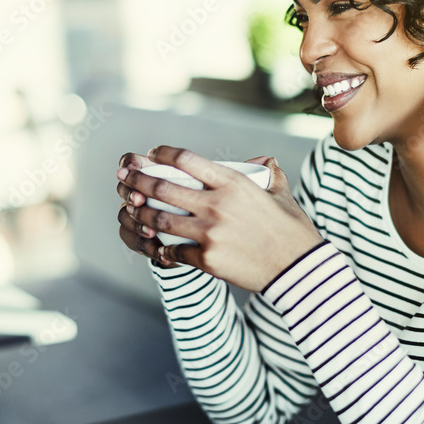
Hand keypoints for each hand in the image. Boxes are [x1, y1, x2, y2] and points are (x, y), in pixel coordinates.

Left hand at [116, 147, 322, 291]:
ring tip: (131, 209)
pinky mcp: (207, 258)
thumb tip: (263, 161)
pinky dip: (161, 248)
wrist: (299, 269)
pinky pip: (173, 251)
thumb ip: (269, 172)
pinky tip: (154, 245)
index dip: (165, 154)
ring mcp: (210, 232)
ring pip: (160, 219)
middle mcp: (217, 204)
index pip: (188, 160)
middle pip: (164, 187)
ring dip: (140, 213)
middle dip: (138, 180)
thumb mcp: (282, 193)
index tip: (153, 154)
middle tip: (125, 178)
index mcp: (233, 184)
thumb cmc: (293, 230)